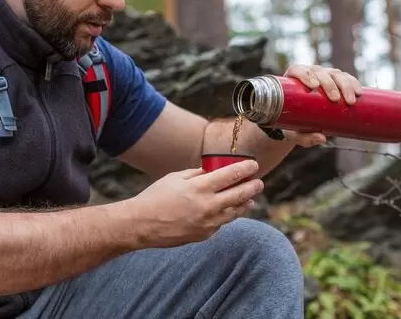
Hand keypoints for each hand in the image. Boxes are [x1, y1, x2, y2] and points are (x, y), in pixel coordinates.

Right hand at [127, 159, 263, 248]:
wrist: (142, 224)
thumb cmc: (156, 197)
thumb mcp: (175, 178)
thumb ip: (197, 174)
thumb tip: (213, 171)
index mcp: (199, 187)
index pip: (231, 175)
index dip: (245, 169)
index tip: (253, 165)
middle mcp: (207, 206)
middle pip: (239, 194)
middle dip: (252, 187)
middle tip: (259, 182)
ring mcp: (208, 223)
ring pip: (235, 212)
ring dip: (245, 203)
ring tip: (250, 198)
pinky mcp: (204, 235)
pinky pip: (221, 223)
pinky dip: (226, 216)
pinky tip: (228, 211)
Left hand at [281, 64, 362, 146]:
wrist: (302, 122)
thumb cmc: (293, 125)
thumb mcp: (295, 133)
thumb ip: (305, 137)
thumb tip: (321, 139)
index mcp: (293, 81)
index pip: (298, 70)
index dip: (306, 74)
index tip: (314, 86)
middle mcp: (310, 74)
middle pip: (319, 72)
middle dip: (329, 84)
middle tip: (336, 99)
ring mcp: (324, 76)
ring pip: (335, 74)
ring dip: (345, 84)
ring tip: (351, 100)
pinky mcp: (337, 81)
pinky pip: (346, 78)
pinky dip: (353, 83)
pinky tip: (358, 92)